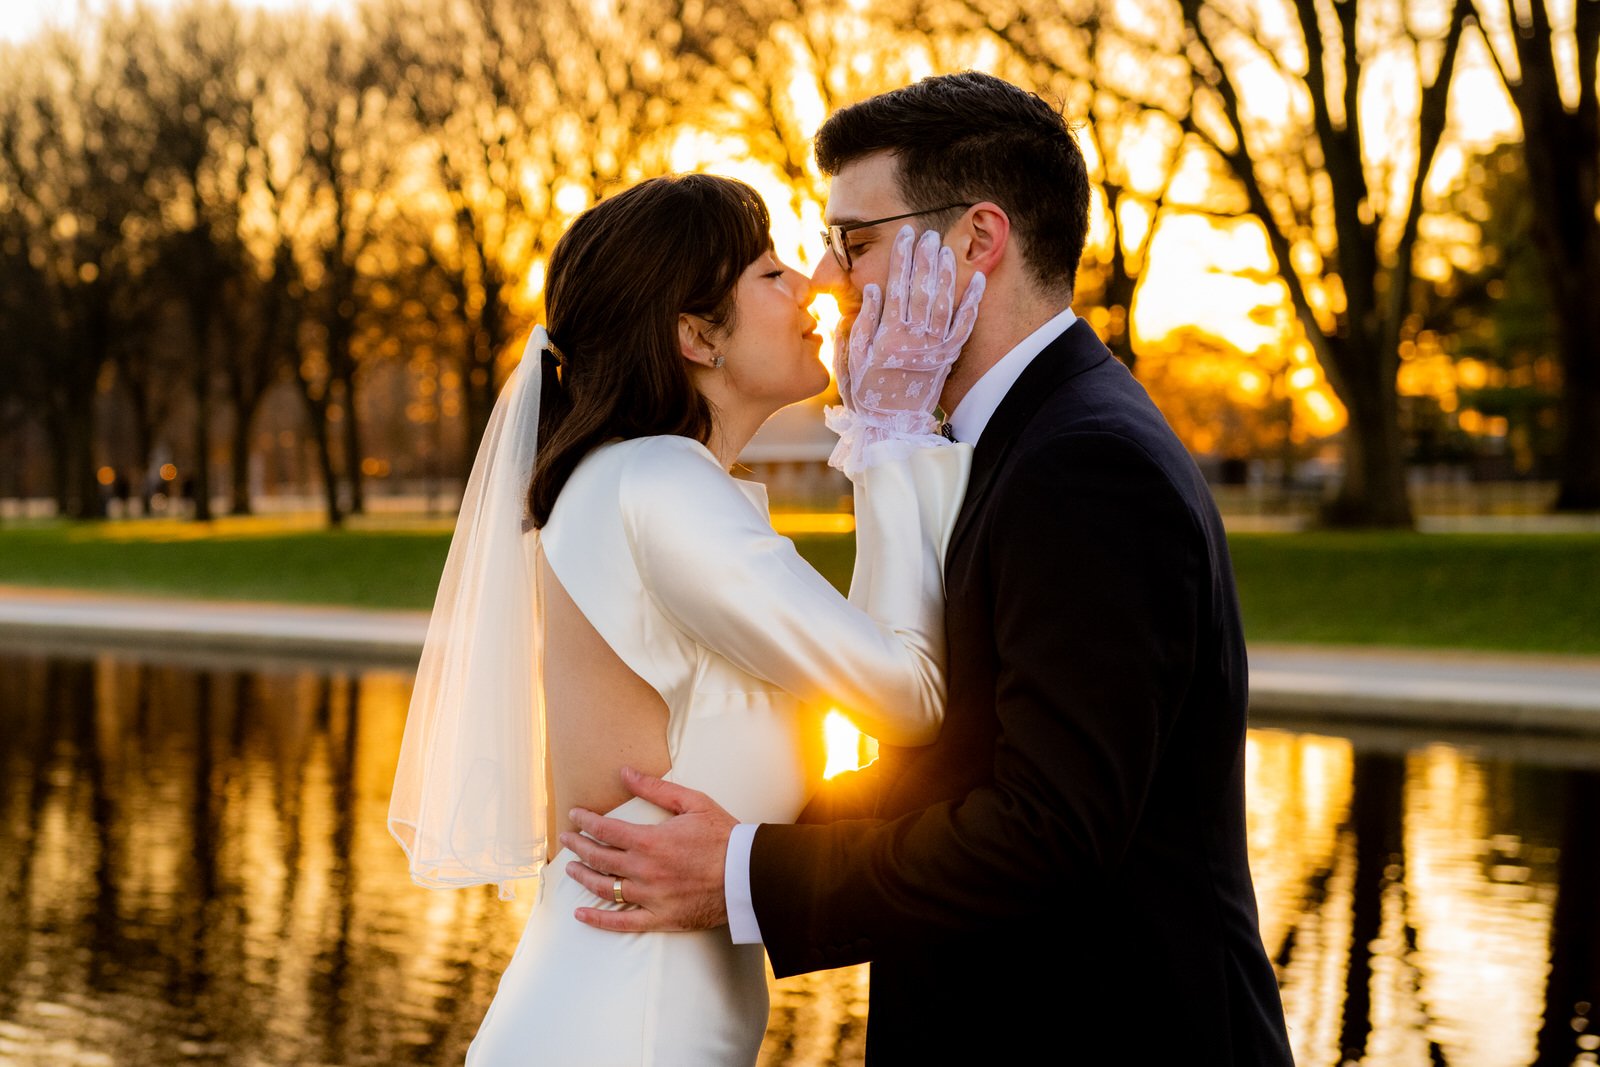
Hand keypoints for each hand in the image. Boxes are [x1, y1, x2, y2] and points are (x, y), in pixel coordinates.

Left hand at [561, 766, 736, 932]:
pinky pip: (622, 922)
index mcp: (649, 840)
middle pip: (599, 858)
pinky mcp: (659, 918)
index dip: (585, 821)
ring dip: (583, 877)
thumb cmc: (723, 835)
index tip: (574, 816)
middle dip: (578, 846)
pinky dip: (598, 919)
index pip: (605, 829)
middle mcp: (644, 870)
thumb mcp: (693, 802)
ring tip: (571, 869)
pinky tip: (581, 914)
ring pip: (604, 888)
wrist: (748, 875)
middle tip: (565, 839)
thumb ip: (655, 788)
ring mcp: (649, 896)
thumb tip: (625, 772)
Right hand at [848, 225, 983, 426]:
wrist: (890, 428)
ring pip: (944, 302)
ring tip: (946, 249)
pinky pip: (963, 327)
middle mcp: (914, 338)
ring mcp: (934, 348)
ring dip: (946, 273)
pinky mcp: (948, 358)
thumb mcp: (851, 360)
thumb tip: (872, 288)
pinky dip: (971, 303)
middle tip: (929, 233)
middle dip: (925, 258)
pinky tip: (977, 281)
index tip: (905, 234)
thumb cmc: (865, 395)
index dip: (901, 258)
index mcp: (888, 335)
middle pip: (922, 289)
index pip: (896, 286)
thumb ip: (860, 323)